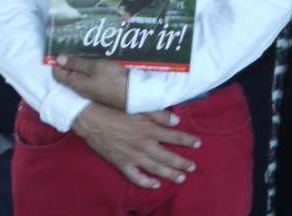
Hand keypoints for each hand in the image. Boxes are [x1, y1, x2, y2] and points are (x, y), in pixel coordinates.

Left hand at [52, 53, 126, 108]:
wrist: (132, 93)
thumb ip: (76, 63)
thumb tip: (58, 58)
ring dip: (78, 64)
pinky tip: (94, 60)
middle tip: (70, 46)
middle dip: (67, 62)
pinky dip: (87, 68)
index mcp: (76, 83)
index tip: (58, 49)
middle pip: (68, 75)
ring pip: (79, 75)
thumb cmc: (112, 79)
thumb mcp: (94, 67)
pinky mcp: (99, 88)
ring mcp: (90, 89)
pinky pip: (88, 77)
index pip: (58, 74)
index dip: (55, 63)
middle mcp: (80, 88)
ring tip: (82, 50)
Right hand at [71, 102, 199, 187]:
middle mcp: (144, 146)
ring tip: (181, 178)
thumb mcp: (139, 107)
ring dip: (170, 174)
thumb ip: (159, 114)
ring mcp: (133, 157)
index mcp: (150, 130)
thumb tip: (177, 120)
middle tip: (192, 167)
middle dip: (182, 163)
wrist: (92, 119)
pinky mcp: (122, 163)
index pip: (175, 137)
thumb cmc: (116, 110)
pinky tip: (155, 184)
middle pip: (168, 157)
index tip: (198, 144)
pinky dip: (146, 182)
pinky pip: (136, 177)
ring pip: (156, 169)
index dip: (188, 141)